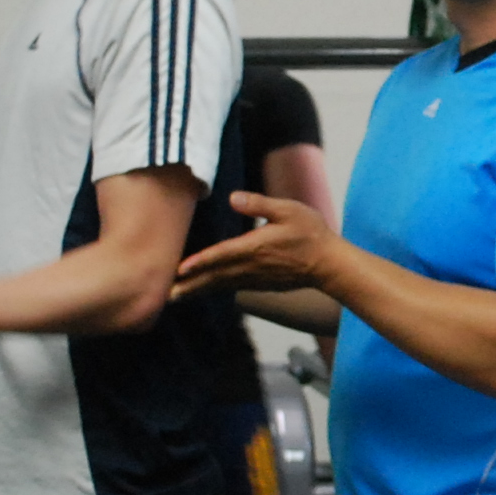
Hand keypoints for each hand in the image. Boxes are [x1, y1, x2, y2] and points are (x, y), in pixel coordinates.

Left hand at [173, 196, 337, 300]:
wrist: (329, 264)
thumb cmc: (311, 233)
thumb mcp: (288, 210)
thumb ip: (259, 204)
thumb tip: (232, 198)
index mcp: (255, 247)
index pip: (222, 255)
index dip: (200, 262)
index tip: (180, 269)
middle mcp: (251, 266)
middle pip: (215, 276)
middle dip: (190, 284)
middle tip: (166, 294)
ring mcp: (256, 278)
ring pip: (221, 285)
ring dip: (198, 290)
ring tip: (177, 296)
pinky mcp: (261, 284)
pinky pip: (232, 288)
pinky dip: (215, 290)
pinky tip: (205, 291)